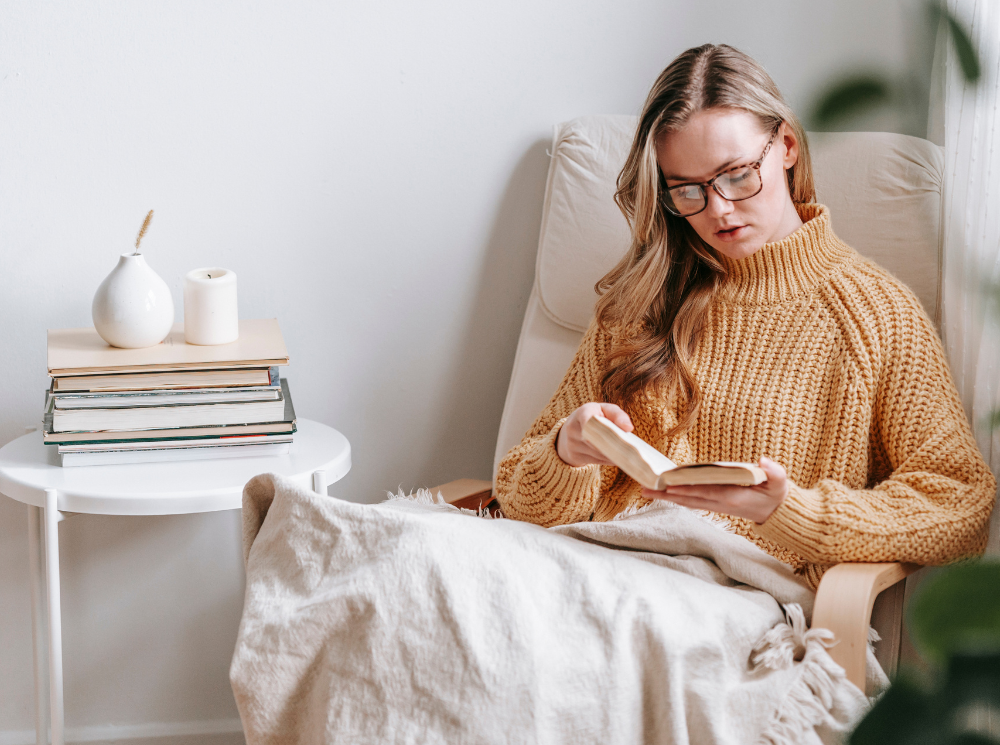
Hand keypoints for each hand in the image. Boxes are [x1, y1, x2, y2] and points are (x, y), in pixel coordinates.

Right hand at [556, 403, 633, 466]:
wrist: (570, 430)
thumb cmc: (595, 417)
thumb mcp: (605, 410)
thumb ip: (618, 415)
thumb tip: (628, 428)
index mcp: (582, 413)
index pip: (588, 419)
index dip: (601, 427)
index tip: (618, 432)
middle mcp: (573, 429)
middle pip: (597, 440)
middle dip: (615, 444)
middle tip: (631, 448)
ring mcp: (572, 444)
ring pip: (599, 453)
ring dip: (615, 454)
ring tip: (629, 453)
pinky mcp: (574, 457)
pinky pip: (597, 461)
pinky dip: (610, 459)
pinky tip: (618, 457)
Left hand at [641, 457, 788, 523]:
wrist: (777, 512)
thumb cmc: (777, 493)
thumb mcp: (780, 482)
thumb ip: (775, 472)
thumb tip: (763, 461)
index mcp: (734, 497)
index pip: (706, 492)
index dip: (688, 489)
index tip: (670, 486)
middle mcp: (721, 503)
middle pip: (689, 499)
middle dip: (666, 495)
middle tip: (644, 489)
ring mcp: (716, 505)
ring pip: (686, 501)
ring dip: (666, 497)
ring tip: (645, 491)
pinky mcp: (714, 503)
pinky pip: (691, 500)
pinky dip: (676, 496)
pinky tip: (662, 492)